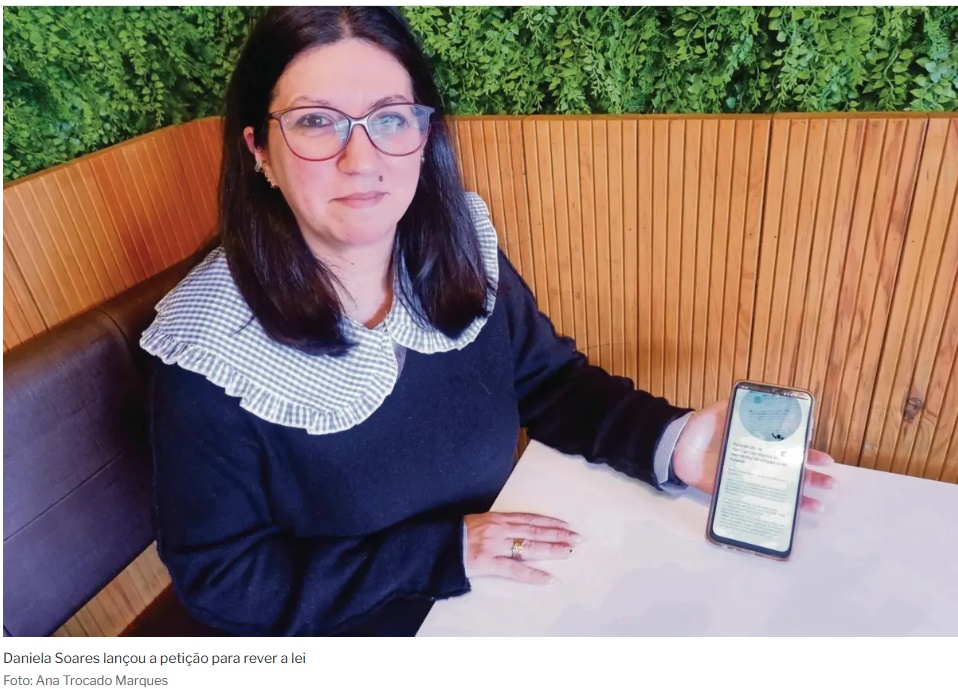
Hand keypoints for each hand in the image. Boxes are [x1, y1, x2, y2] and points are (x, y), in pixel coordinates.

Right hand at [463, 512, 580, 584]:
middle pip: (534, 531)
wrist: (431, 545)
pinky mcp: (487, 563)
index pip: (529, 519)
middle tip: (577, 538)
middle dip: (557, 534)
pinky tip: (547, 578)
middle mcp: (498, 529)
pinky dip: (532, 574)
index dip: (549, 522)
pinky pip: (514, 569)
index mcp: (495, 517)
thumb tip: (512, 530)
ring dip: (551, 549)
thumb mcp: (475, 522)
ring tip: (569, 552)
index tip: (566, 525)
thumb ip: (494, 526)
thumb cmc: (452, 535)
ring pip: (529, 547)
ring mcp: (493, 545)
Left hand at [671, 397, 836, 512]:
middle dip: (812, 478)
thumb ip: (736, 407)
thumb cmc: (699, 429)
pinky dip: (773, 511)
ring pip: (779, 490)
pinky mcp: (733, 493)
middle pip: (790, 471)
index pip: (789, 449)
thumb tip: (757, 397)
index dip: (807, 453)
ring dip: (801, 497)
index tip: (824, 459)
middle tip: (831, 483)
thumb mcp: (718, 412)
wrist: (675, 447)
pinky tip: (790, 518)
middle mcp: (757, 462)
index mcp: (758, 443)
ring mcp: (747, 479)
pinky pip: (755, 504)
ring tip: (820, 504)